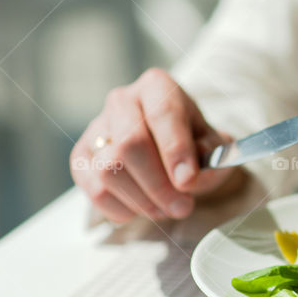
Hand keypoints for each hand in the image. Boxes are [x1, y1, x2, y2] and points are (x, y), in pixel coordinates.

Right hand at [70, 68, 237, 222]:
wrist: (173, 150)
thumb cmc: (197, 143)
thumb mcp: (216, 145)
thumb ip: (211, 157)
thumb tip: (188, 177)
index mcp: (158, 87)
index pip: (162, 114)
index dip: (175, 151)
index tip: (188, 181)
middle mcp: (122, 101)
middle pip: (129, 144)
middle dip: (158, 185)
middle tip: (183, 207)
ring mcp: (96, 128)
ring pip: (108, 171)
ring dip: (142, 201)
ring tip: (166, 209)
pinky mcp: (81, 157)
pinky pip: (94, 190)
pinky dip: (122, 209)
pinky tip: (143, 208)